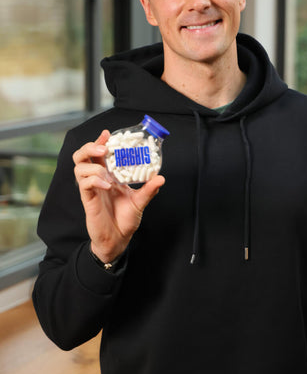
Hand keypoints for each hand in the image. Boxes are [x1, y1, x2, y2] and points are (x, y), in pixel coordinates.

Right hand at [73, 130, 164, 262]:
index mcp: (108, 175)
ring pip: (79, 167)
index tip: (107, 133)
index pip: (98, 153)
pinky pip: (84, 184)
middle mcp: (97, 179)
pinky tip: (107, 185)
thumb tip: (160, 178)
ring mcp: (91, 189)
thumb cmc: (125, 220)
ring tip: (108, 174)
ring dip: (94, 166)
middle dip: (90, 147)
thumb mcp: (140, 202)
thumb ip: (149, 190)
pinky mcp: (88, 200)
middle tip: (103, 148)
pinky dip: (95, 180)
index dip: (100, 141)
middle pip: (82, 156)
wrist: (118, 240)